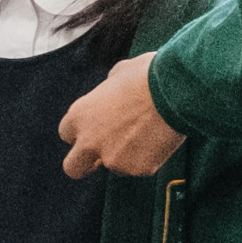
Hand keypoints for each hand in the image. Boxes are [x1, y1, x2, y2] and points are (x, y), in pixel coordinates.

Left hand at [60, 54, 183, 179]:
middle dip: (86, 163)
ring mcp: (113, 159)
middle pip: (73, 167)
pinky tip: (158, 138)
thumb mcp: (117, 73)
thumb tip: (111, 91)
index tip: (96, 129)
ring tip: (147, 133)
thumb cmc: (146, 76)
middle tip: (103, 154)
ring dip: (125, 156)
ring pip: (114, 167)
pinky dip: (147, 158)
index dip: (82, 132)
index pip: (67, 134)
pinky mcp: (137, 169)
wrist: (174, 91)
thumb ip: (106, 90)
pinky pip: (139, 168)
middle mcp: (90, 142)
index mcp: (79, 115)